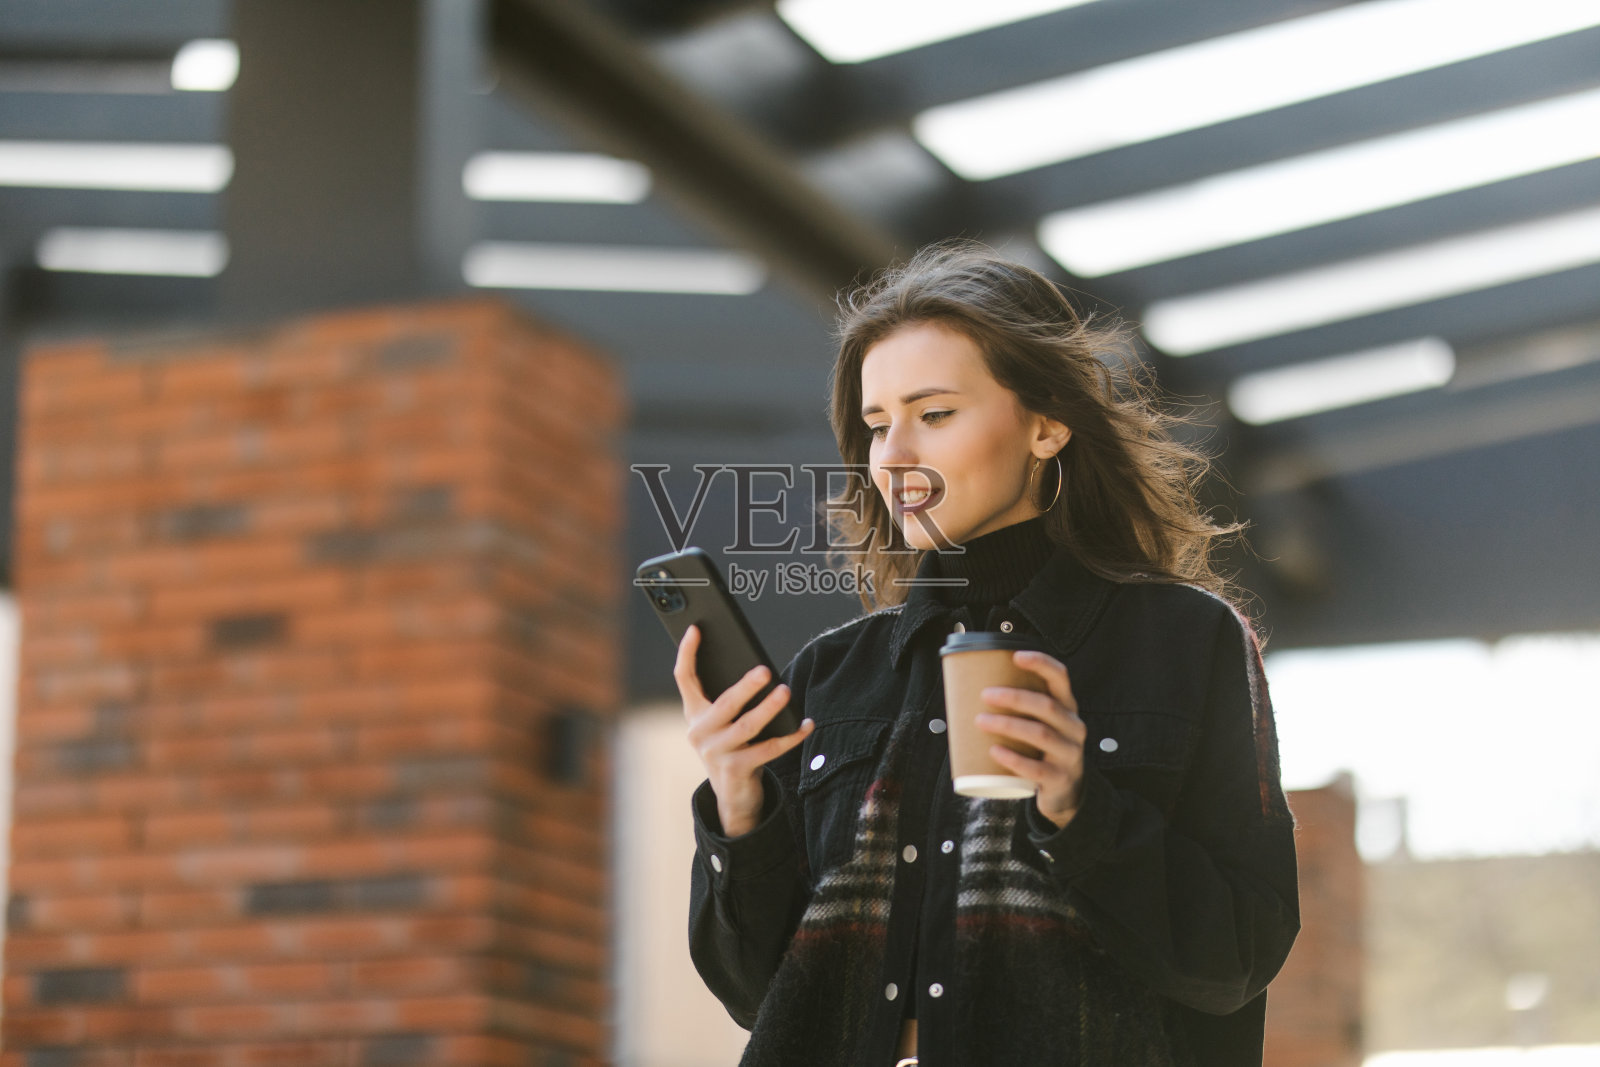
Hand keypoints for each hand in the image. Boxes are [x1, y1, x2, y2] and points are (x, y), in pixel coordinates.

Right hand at [676, 624, 813, 836]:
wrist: (731, 795)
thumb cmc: (732, 747)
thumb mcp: (722, 723)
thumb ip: (728, 699)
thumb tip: (759, 670)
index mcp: (693, 714)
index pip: (684, 678)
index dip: (687, 653)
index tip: (696, 628)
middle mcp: (699, 732)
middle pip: (724, 703)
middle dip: (746, 686)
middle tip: (766, 671)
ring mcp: (716, 753)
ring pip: (747, 726)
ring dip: (769, 709)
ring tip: (786, 692)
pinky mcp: (736, 770)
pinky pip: (768, 749)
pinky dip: (790, 736)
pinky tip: (805, 724)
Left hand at [975, 649, 1086, 828]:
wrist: (1064, 792)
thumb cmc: (1042, 750)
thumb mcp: (1041, 725)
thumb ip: (1018, 708)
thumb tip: (968, 687)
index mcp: (1067, 708)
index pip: (1061, 677)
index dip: (1041, 663)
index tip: (1016, 656)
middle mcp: (1073, 727)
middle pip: (1046, 706)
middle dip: (1014, 697)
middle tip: (985, 695)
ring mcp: (1069, 754)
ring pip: (1040, 734)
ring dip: (1008, 725)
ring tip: (981, 721)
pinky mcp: (1059, 779)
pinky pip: (1036, 768)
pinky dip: (1013, 759)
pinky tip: (994, 751)